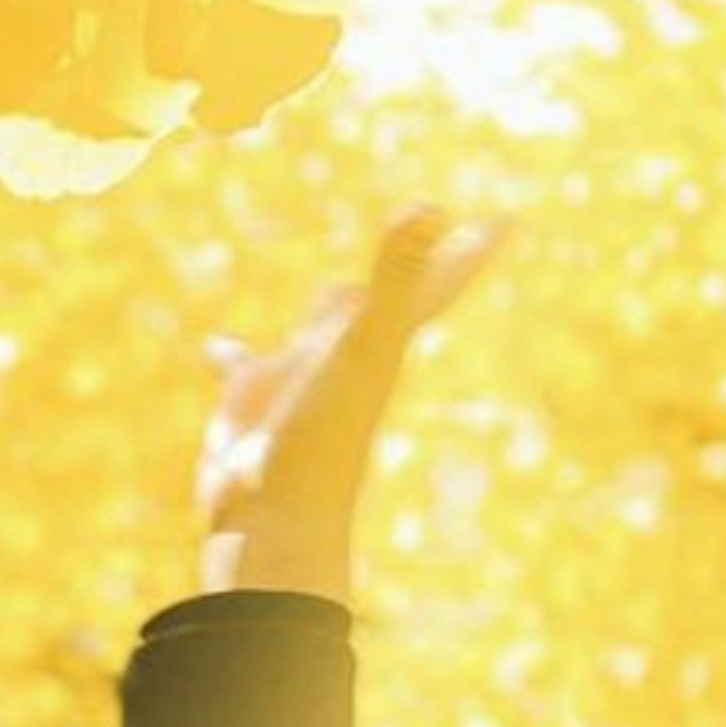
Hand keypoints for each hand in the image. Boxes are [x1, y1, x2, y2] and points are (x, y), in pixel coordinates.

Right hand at [194, 202, 508, 599]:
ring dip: (326, 308)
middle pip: (387, 301)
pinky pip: (242, 365)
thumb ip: (395, 279)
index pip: (432, 284)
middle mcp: (345, 354)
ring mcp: (300, 378)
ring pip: (318, 331)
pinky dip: (231, 353)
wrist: (275, 518)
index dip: (467, 250)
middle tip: (430, 245)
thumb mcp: (359, 347)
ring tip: (336, 287)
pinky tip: (215, 349)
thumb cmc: (320, 438)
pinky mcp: (252, 398)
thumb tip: (430, 208)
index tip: (510, 222)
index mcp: (377, 341)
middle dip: (409, 271)